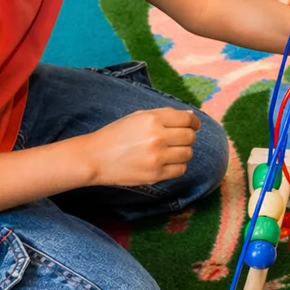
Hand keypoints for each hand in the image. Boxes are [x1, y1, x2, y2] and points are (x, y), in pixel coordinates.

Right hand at [81, 108, 198, 187]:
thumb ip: (165, 114)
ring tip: (170, 151)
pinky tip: (167, 162)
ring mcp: (157, 157)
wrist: (95, 157)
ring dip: (183, 152)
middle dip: (188, 137)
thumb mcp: (138, 116)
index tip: (194, 125)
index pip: (187, 120)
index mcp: (153, 119)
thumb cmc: (117, 134)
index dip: (194, 122)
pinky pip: (180, 169)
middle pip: (190, 137)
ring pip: (188, 154)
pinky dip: (178, 166)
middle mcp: (157, 137)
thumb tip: (191, 116)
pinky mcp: (155, 175)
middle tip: (178, 139)